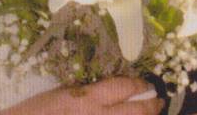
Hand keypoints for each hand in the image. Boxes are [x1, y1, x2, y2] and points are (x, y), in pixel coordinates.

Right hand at [0, 78, 162, 114]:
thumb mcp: (64, 93)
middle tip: (158, 103)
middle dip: (152, 106)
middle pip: (137, 111)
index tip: (146, 84)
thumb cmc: (39, 112)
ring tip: (150, 114)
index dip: (139, 84)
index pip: (124, 87)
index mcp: (87, 98)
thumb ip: (90, 92)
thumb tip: (117, 89)